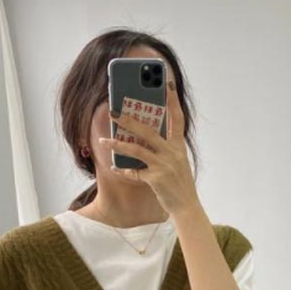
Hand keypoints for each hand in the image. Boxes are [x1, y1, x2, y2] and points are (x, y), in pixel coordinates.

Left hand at [99, 80, 200, 217]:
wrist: (187, 207)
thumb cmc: (179, 183)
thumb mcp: (178, 162)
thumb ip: (165, 148)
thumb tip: (143, 136)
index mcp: (179, 146)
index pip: (177, 118)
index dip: (172, 99)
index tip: (167, 82)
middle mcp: (172, 153)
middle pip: (148, 130)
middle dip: (129, 119)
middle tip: (113, 111)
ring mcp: (164, 165)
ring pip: (137, 149)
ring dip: (117, 144)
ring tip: (103, 139)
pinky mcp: (156, 179)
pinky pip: (134, 172)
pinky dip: (124, 170)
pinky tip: (115, 167)